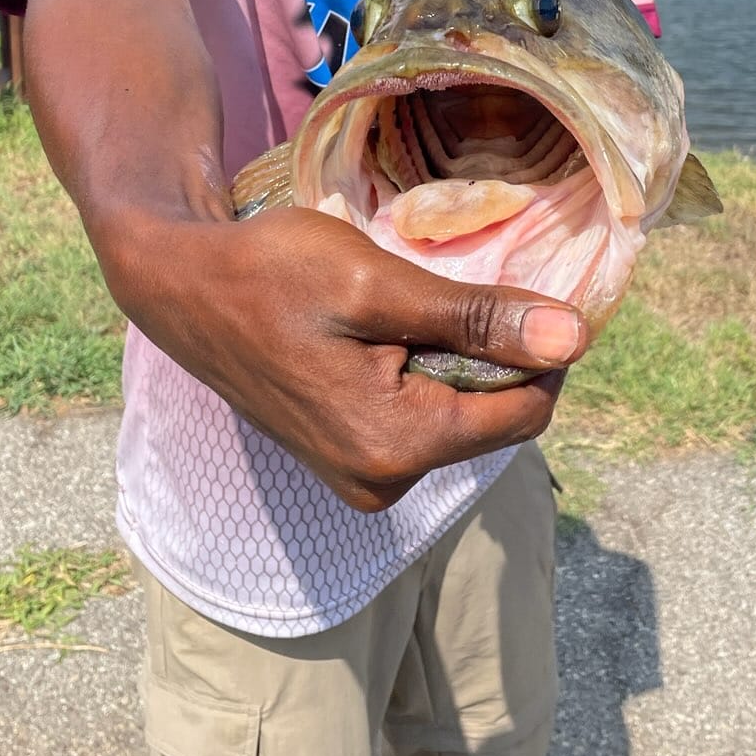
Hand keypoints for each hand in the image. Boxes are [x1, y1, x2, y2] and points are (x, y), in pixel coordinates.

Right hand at [104, 205, 585, 513]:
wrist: (182, 287)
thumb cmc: (271, 272)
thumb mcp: (378, 283)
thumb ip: (475, 317)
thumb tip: (573, 337)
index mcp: (397, 446)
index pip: (525, 413)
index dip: (544, 350)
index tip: (530, 288)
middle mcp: (382, 482)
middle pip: (493, 421)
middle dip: (493, 355)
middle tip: (454, 287)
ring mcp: (360, 478)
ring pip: (457, 419)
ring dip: (455, 361)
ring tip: (406, 305)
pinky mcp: (345, 460)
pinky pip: (418, 421)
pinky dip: (423, 374)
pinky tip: (386, 330)